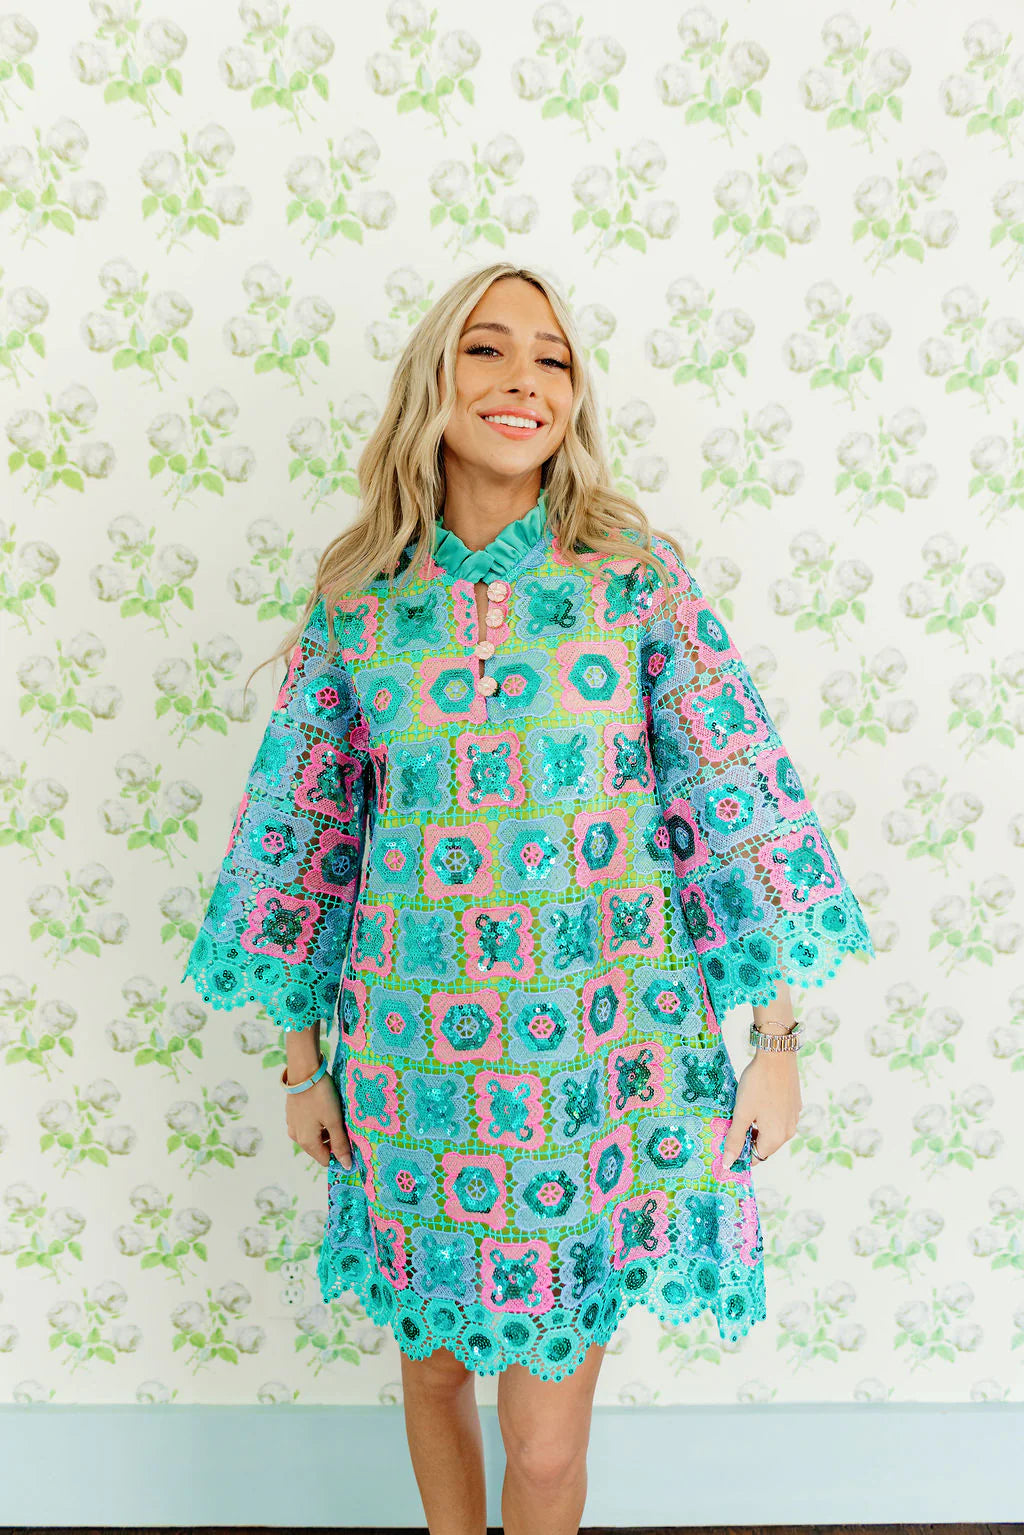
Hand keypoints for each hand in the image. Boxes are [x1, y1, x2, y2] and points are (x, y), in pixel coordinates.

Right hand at [285, 1069, 352, 1168]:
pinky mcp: (292, 1114)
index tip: (352, 1144)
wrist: (304, 1071)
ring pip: (314, 1136)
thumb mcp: (334, 1121)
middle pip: (320, 1148)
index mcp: (307, 1142)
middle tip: (346, 1126)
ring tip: (337, 1115)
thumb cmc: (321, 1097)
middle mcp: (297, 1137)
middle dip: (334, 1141)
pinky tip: (326, 1108)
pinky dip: (318, 1121)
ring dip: (326, 1131)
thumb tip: (346, 1166)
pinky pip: (308, 1125)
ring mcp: (293, 1125)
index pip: (326, 1160)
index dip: (340, 1155)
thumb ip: (340, 1144)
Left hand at [721, 1051, 801, 1170]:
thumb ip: (735, 1139)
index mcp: (776, 1137)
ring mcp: (794, 1118)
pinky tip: (757, 1100)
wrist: (777, 1055)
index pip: (756, 1157)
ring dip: (757, 1126)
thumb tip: (728, 1163)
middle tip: (732, 1121)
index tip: (727, 1141)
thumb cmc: (757, 1084)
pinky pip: (778, 1118)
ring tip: (743, 1108)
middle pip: (765, 1144)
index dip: (741, 1152)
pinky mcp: (795, 1105)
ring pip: (771, 1131)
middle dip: (748, 1137)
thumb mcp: (742, 1113)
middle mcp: (789, 1131)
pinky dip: (766, 1115)